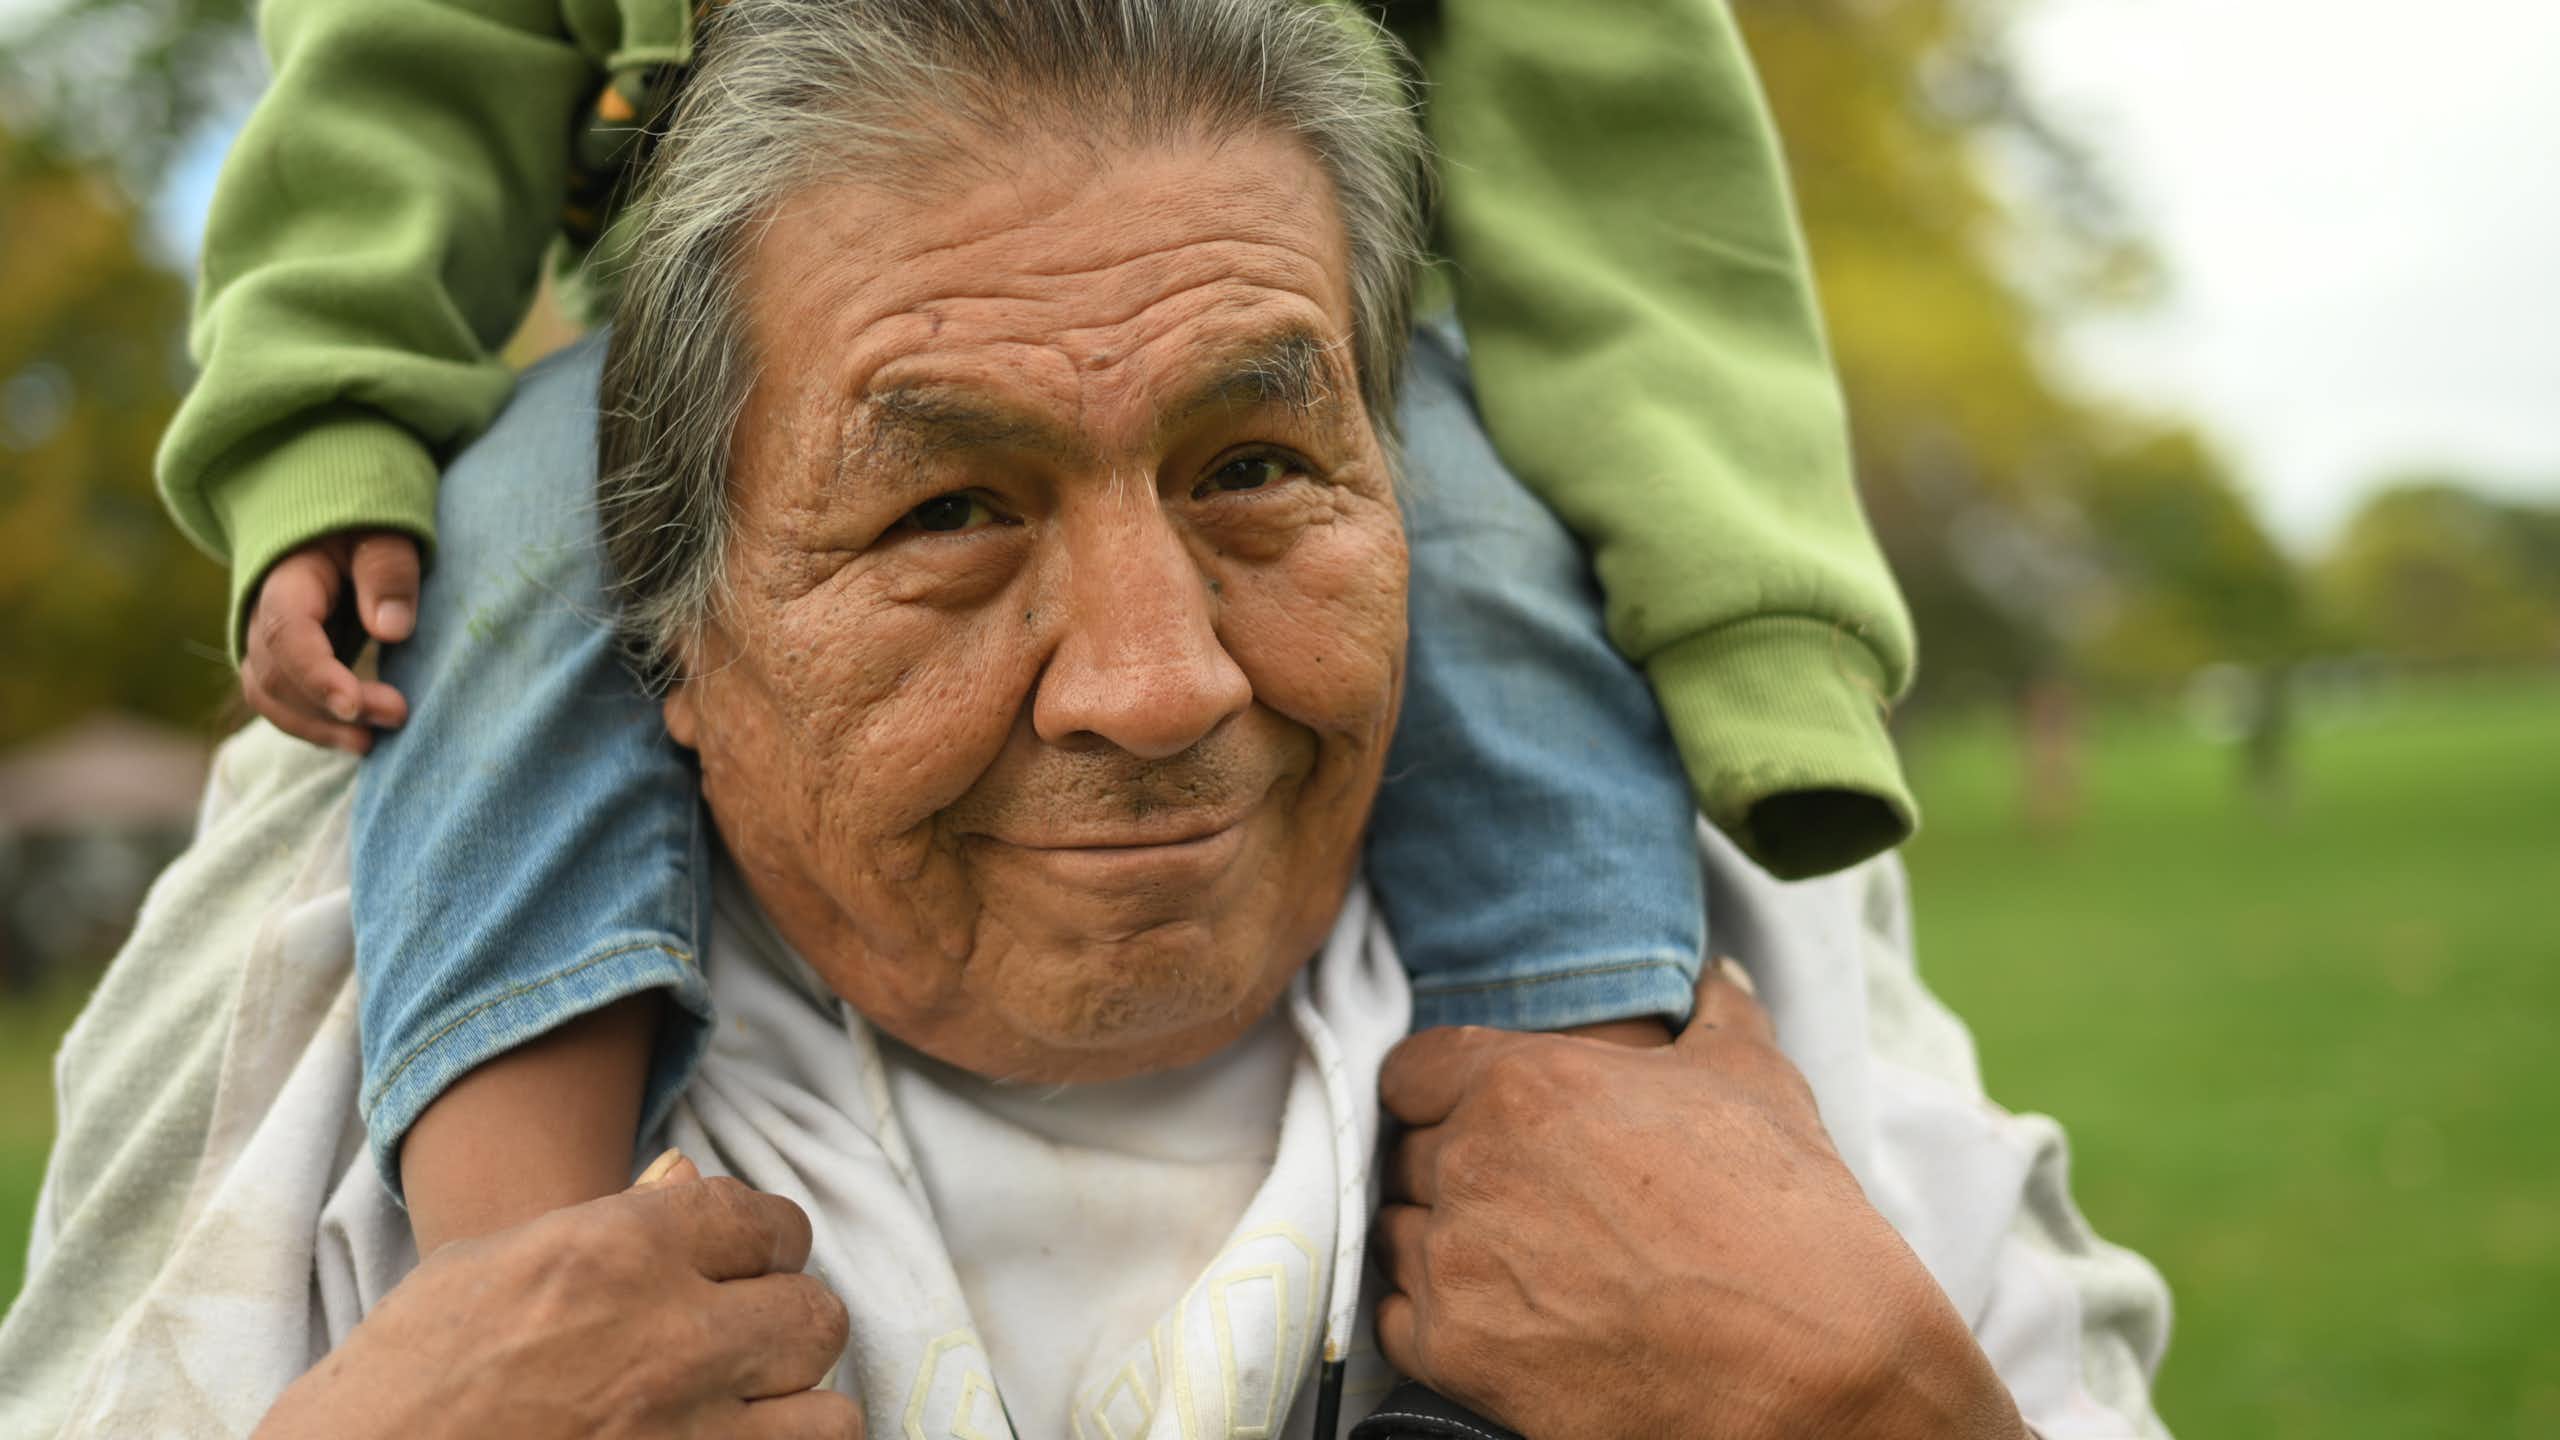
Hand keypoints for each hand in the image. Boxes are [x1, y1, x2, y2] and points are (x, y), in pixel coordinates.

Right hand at [242, 531, 418, 751]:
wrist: (332, 530)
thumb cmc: (366, 529)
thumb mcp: (384, 532)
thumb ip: (387, 571)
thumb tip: (390, 629)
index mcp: (284, 579)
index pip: (286, 633)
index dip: (316, 675)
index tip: (355, 705)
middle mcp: (261, 617)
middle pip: (278, 674)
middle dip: (330, 706)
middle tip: (396, 715)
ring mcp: (265, 644)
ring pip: (271, 698)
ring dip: (319, 728)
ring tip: (371, 744)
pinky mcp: (282, 664)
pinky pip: (284, 704)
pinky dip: (315, 727)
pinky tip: (357, 739)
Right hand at [255, 1156, 861, 1439]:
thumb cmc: (404, 1376)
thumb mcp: (491, 1267)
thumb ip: (606, 1226)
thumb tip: (686, 1181)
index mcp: (621, 1250)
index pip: (766, 1220)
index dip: (766, 1244)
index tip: (750, 1263)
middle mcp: (672, 1334)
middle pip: (814, 1314)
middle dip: (787, 1324)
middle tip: (748, 1338)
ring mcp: (685, 1431)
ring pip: (828, 1414)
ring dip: (795, 1410)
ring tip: (754, 1409)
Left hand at [1374, 961, 2026, 1439]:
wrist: (1807, 1361)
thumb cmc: (1785, 1214)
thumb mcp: (1756, 1082)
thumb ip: (1718, 1011)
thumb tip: (1719, 975)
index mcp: (1523, 1083)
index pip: (1410, 1071)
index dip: (1438, 1094)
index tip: (1469, 1118)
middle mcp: (1473, 1163)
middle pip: (1406, 1157)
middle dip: (1451, 1174)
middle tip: (1518, 1202)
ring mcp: (1456, 1262)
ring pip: (1397, 1238)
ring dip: (1439, 1247)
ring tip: (1517, 1264)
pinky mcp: (1454, 1352)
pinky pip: (1395, 1323)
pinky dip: (1435, 1323)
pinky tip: (1501, 1321)